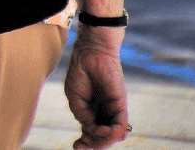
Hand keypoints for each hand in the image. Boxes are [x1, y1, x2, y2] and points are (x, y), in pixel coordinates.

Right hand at [64, 28, 131, 148]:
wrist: (89, 53)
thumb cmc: (80, 72)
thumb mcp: (74, 97)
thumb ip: (82, 115)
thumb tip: (93, 129)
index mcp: (91, 112)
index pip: (91, 133)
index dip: (85, 142)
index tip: (76, 147)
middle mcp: (103, 113)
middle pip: (103, 137)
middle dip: (93, 145)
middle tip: (81, 146)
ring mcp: (112, 110)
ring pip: (114, 135)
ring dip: (104, 141)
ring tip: (95, 135)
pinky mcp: (121, 105)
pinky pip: (121, 125)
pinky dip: (113, 132)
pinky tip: (104, 130)